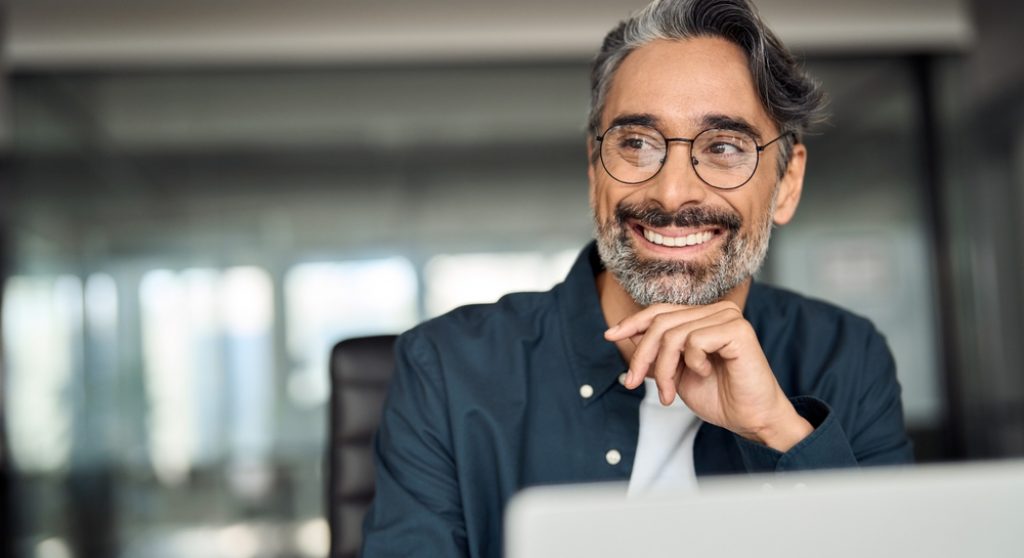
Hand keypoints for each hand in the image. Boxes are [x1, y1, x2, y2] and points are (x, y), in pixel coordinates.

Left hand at [605, 301, 812, 451]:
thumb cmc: (720, 397)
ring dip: (664, 370)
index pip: (660, 311)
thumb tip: (626, 333)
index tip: (610, 336)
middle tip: (634, 383)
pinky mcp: (738, 329)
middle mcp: (717, 311)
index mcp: (704, 317)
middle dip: (642, 356)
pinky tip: (707, 372)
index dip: (632, 322)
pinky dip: (692, 363)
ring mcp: (728, 317)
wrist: (750, 420)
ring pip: (673, 334)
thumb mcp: (675, 372)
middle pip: (661, 322)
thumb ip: (657, 352)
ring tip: (670, 392)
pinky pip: (694, 341)